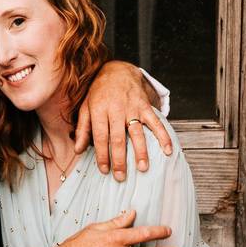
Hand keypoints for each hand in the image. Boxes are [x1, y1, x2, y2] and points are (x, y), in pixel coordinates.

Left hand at [74, 61, 172, 180]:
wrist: (118, 70)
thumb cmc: (99, 92)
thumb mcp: (86, 107)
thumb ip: (82, 128)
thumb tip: (78, 149)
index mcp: (99, 110)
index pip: (100, 136)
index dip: (102, 154)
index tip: (104, 170)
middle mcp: (116, 110)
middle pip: (118, 138)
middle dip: (119, 159)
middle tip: (121, 176)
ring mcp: (132, 108)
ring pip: (137, 132)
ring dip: (141, 151)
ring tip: (143, 168)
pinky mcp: (145, 106)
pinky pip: (155, 122)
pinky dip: (163, 136)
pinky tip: (167, 150)